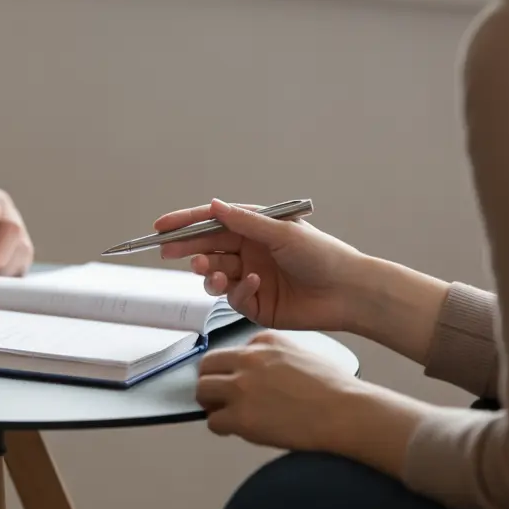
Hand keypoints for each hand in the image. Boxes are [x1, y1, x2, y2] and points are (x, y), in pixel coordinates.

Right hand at [155, 199, 367, 331]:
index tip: (160, 227)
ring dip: (207, 272)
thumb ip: (245, 222)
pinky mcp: (255, 303)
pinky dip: (238, 290)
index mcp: (255, 229)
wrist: (348, 292)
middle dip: (187, 249)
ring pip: (214, 274)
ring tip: (208, 272)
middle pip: (207, 248)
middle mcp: (249, 252)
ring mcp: (250, 278)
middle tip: (169, 253)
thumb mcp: (282, 232)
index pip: (212, 223)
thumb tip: (213, 205)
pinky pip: (233, 296)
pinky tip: (254, 284)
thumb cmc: (322, 255)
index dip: (185, 223)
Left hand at [196, 330, 425, 477]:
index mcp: (264, 342)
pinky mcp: (241, 417)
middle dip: (211, 382)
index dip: (229, 369)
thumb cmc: (332, 389)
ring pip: (202, 390)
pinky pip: (213, 421)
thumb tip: (257, 372)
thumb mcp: (301, 353)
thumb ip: (273, 356)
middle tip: (219, 398)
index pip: (229, 351)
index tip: (235, 381)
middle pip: (207, 366)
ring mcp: (242, 388)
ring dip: (211, 403)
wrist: (344, 412)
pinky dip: (222, 427)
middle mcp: (248, 360)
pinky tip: (236, 430)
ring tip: (226, 414)